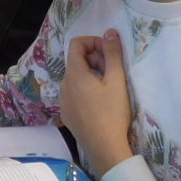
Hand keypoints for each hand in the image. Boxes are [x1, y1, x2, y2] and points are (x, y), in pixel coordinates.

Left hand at [58, 30, 132, 175]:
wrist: (104, 147)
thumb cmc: (112, 112)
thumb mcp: (117, 80)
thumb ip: (113, 53)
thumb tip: (109, 32)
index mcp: (74, 74)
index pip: (76, 44)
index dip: (94, 42)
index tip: (109, 53)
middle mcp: (64, 85)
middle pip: (77, 61)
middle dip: (95, 58)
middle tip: (113, 70)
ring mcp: (63, 101)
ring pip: (76, 77)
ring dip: (91, 74)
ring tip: (108, 87)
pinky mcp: (66, 114)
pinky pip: (74, 93)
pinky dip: (86, 89)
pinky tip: (100, 103)